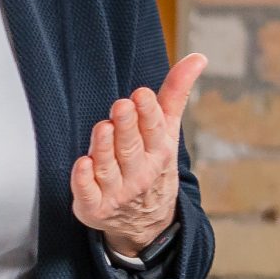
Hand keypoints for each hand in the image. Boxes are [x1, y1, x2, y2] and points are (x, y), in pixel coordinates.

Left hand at [70, 53, 206, 259]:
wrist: (145, 222)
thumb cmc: (152, 164)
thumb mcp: (167, 132)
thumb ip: (175, 94)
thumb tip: (198, 57)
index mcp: (158, 153)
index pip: (154, 131)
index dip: (148, 113)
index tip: (141, 94)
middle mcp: (139, 173)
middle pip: (130, 148)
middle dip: (127, 127)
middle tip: (121, 105)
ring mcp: (116, 191)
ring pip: (108, 167)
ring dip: (104, 148)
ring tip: (103, 127)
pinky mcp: (93, 205)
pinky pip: (87, 193)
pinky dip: (83, 181)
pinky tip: (82, 164)